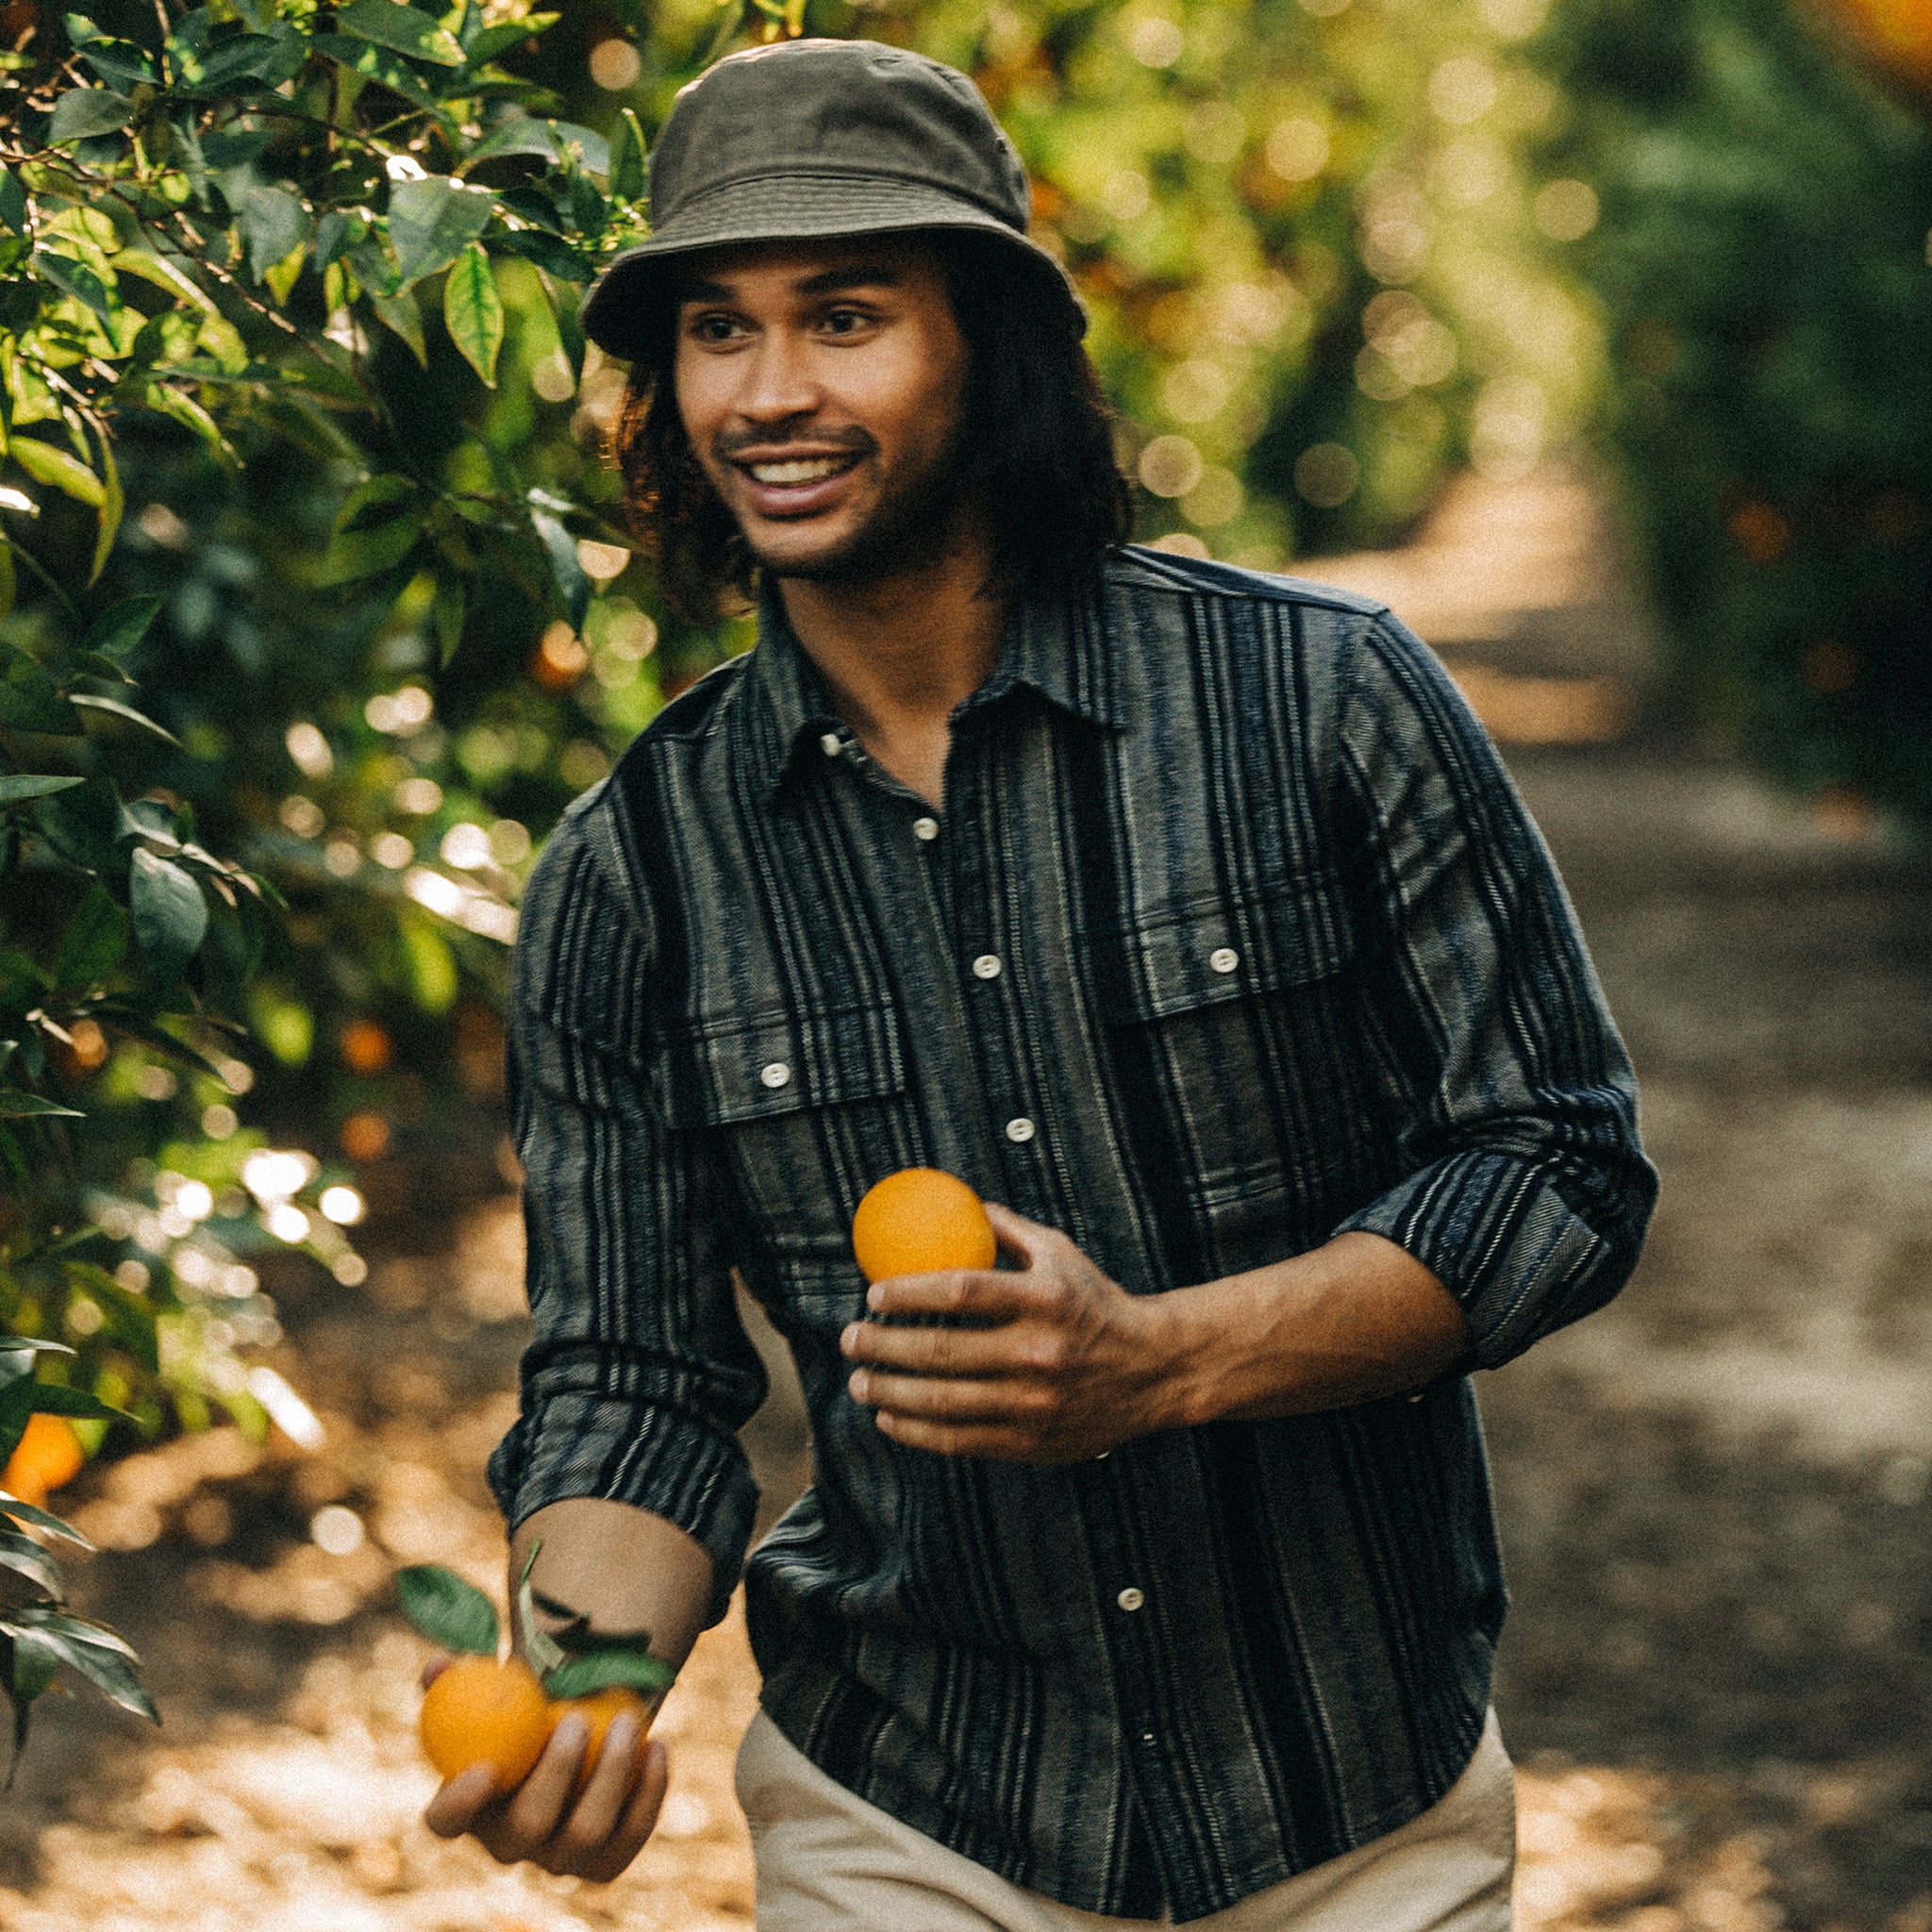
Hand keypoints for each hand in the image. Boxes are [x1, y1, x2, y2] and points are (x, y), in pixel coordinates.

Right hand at [419, 1657, 668, 1881]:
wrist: (588, 1724)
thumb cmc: (531, 1703)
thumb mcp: (499, 1685)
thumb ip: (464, 1676)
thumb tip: (438, 1667)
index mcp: (470, 1807)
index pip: (445, 1821)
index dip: (457, 1805)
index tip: (482, 1768)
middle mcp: (510, 1843)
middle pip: (528, 1826)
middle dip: (554, 1774)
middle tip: (576, 1720)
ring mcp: (558, 1858)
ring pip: (586, 1833)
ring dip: (610, 1775)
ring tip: (627, 1720)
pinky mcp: (604, 1862)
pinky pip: (631, 1833)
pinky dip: (648, 1791)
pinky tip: (657, 1747)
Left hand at [840, 1203, 1177, 1461]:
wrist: (1154, 1370)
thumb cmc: (1096, 1303)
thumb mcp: (1060, 1255)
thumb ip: (1007, 1230)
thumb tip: (954, 1204)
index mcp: (1044, 1300)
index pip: (961, 1292)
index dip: (908, 1293)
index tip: (873, 1294)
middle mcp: (1039, 1352)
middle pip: (940, 1351)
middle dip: (881, 1346)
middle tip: (850, 1339)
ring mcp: (1035, 1402)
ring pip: (942, 1402)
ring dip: (888, 1392)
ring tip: (860, 1381)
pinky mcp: (1033, 1442)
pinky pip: (960, 1440)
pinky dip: (916, 1431)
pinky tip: (889, 1417)